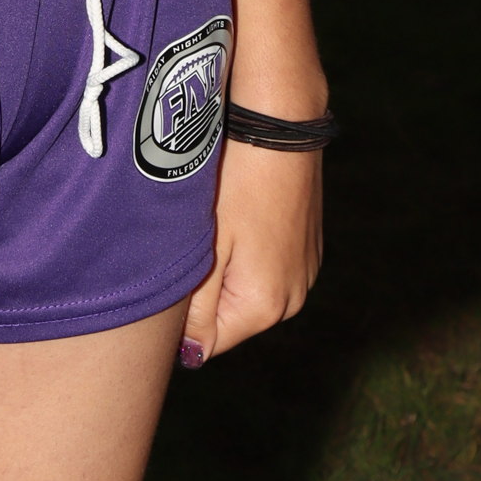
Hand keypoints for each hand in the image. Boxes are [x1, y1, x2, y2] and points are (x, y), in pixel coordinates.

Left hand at [180, 137, 323, 365]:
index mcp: (265, 306)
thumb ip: (197, 309)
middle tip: (192, 242)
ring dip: (226, 270)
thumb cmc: (237, 180)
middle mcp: (294, 298)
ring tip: (216, 223)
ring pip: (247, 291)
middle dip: (204, 292)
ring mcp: (305, 272)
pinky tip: (239, 213)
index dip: (182, 316)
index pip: (208, 344)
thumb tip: (192, 356)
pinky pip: (268, 267)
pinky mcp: (309, 247)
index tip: (172, 274)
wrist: (280, 123)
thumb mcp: (207, 247)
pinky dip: (248, 252)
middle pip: (229, 317)